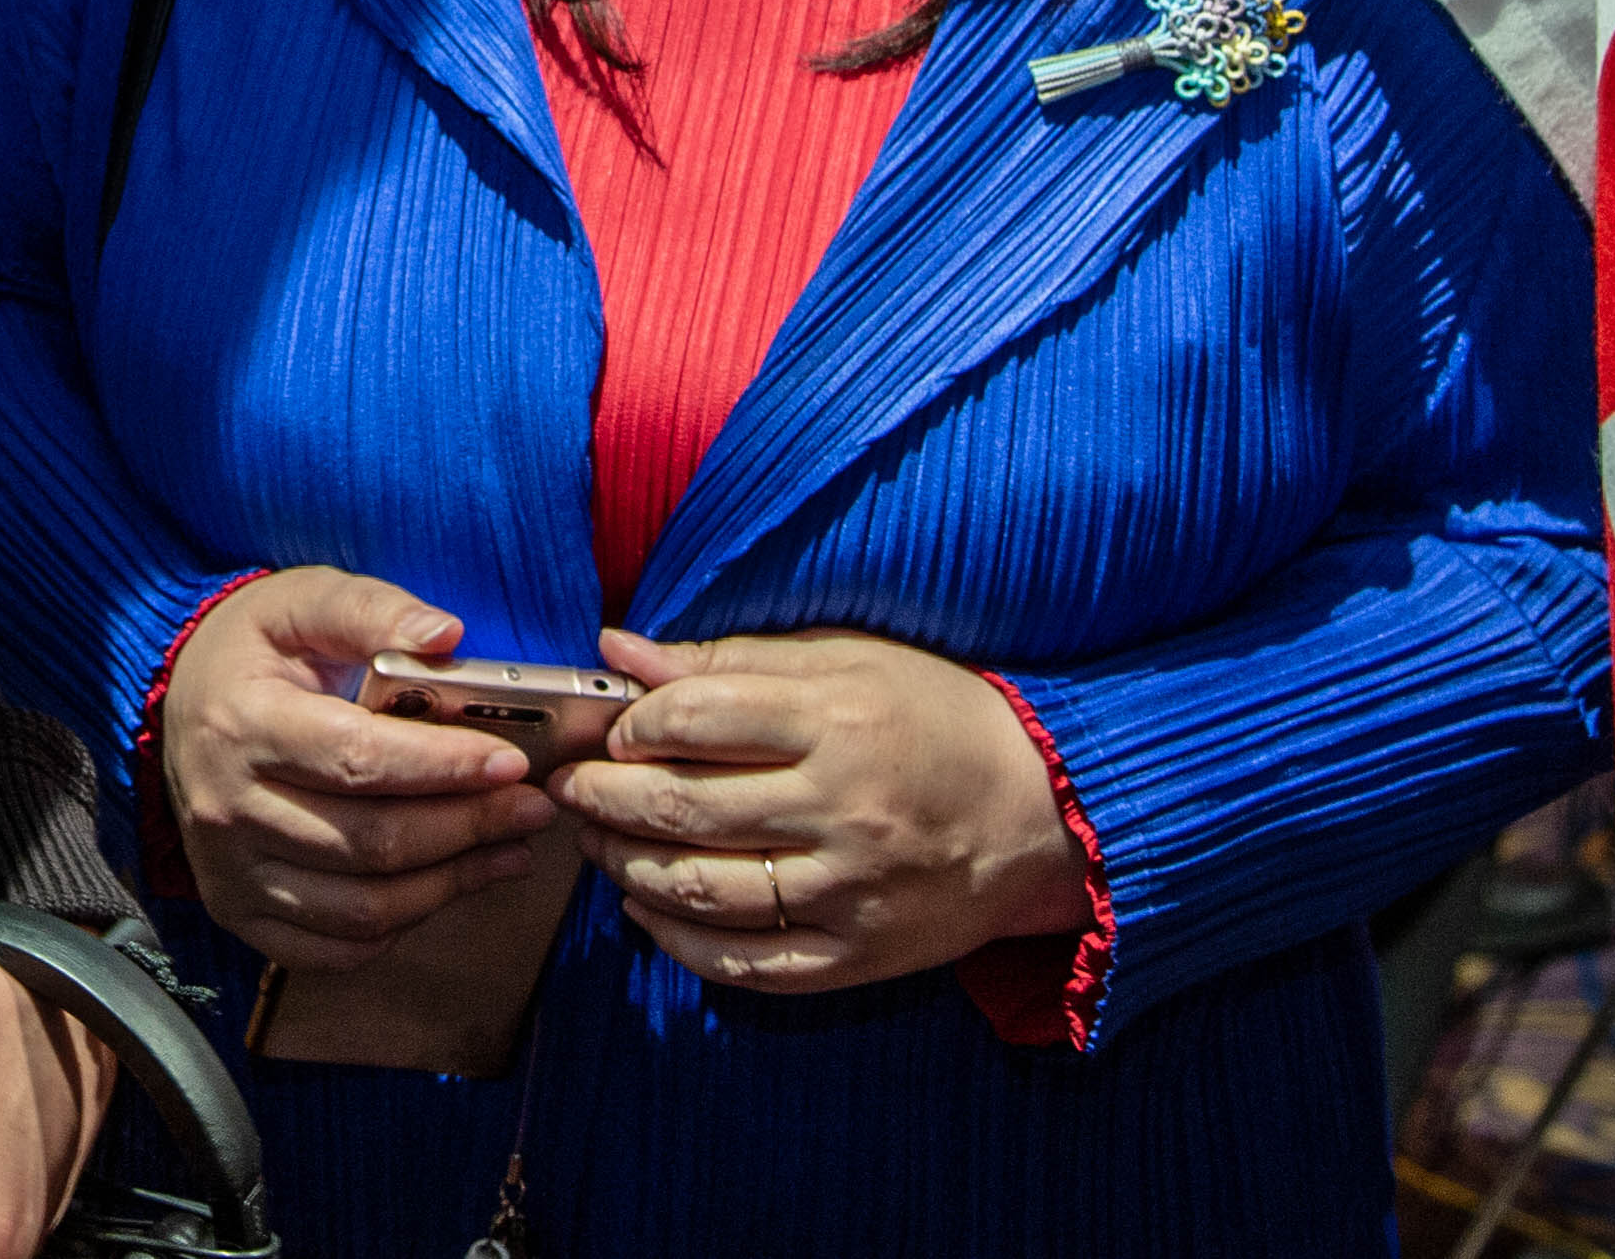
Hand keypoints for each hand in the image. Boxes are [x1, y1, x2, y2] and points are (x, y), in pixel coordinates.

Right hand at [157, 570, 567, 971]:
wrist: (179, 701)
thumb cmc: (252, 650)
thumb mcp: (301, 601)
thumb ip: (372, 611)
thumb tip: (447, 635)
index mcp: (242, 723)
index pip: (358, 760)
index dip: (444, 767)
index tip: (509, 763)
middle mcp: (228, 808)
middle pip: (371, 842)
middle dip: (469, 828)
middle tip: (532, 807)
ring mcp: (231, 871)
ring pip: (364, 907)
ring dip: (452, 883)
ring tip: (509, 848)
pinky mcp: (240, 911)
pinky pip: (337, 946)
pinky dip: (403, 925)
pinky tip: (444, 884)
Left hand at [549, 626, 1088, 994]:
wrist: (1046, 811)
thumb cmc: (936, 716)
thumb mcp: (845, 658)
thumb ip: (728, 658)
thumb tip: (618, 651)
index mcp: (836, 721)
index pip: (696, 719)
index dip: (628, 724)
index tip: (605, 727)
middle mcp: (841, 810)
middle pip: (684, 809)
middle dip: (603, 798)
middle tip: (568, 788)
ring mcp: (851, 892)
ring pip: (702, 890)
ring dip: (625, 867)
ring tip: (596, 843)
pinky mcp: (860, 955)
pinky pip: (748, 964)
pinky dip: (679, 943)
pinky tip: (645, 912)